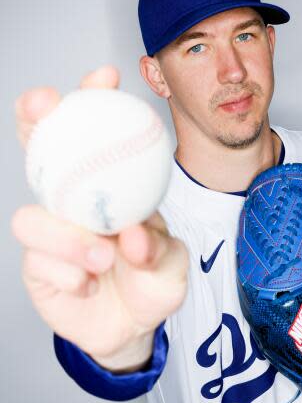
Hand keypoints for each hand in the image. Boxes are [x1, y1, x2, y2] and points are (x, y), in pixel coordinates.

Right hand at [12, 66, 188, 371]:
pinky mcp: (36, 267)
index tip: (105, 76)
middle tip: (45, 106)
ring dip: (67, 234)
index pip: (93, 135)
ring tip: (102, 256)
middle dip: (35, 121)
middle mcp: (72, 202)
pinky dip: (68, 273)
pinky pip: (39, 262)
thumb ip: (156, 246)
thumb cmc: (150, 281)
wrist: (131, 326)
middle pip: (40, 152)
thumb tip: (130, 237)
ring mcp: (49, 234)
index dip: (91, 100)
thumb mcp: (169, 261)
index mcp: (107, 188)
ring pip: (32, 216)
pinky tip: (88, 285)